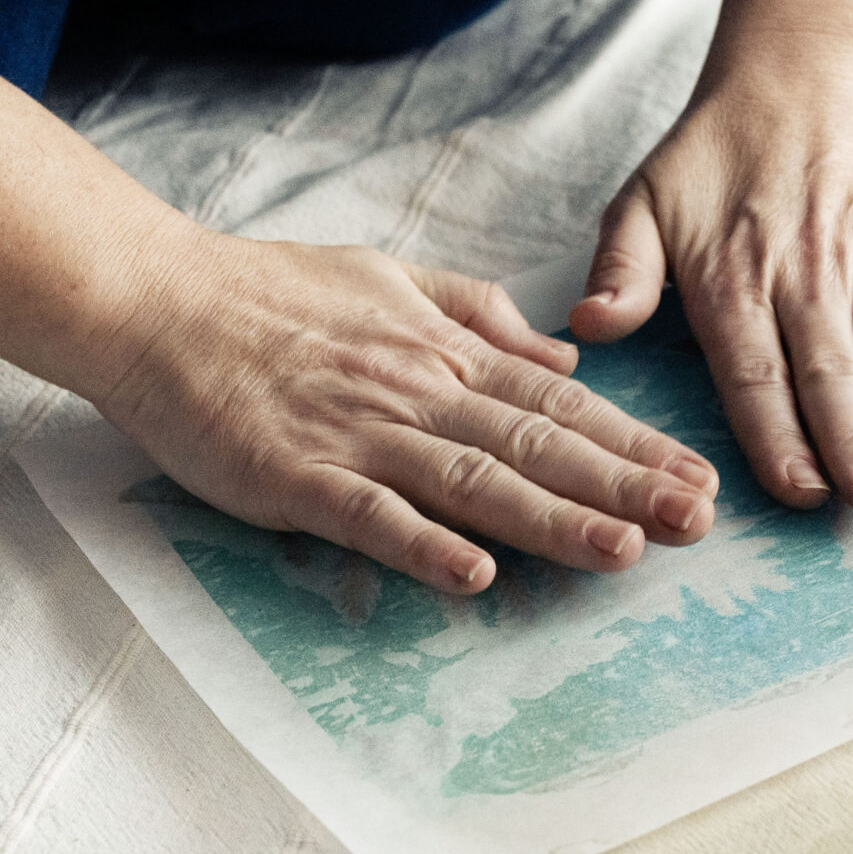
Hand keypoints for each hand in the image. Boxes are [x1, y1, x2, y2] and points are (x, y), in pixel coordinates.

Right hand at [101, 233, 718, 591]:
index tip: (697, 476)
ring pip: (472, 482)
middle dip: (625, 486)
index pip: (558, 403)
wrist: (152, 299)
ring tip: (626, 552)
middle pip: (536, 446)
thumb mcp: (389, 277)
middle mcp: (415, 392)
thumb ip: (480, 315)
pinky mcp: (294, 475)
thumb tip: (568, 354)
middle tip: (699, 523)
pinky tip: (476, 576)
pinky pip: (369, 515)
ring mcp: (357, 435)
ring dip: (553, 520)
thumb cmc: (267, 291)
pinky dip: (422, 545)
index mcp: (442, 352)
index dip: (633, 442)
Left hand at [568, 0, 852, 511]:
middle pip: (828, 371)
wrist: (801, 74)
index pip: (755, 373)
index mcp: (733, 277)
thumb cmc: (714, 157)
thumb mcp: (643, 203)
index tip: (797, 493)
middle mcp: (805, 271)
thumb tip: (589, 326)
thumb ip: (621, 271)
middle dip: (851, 442)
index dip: (778, 437)